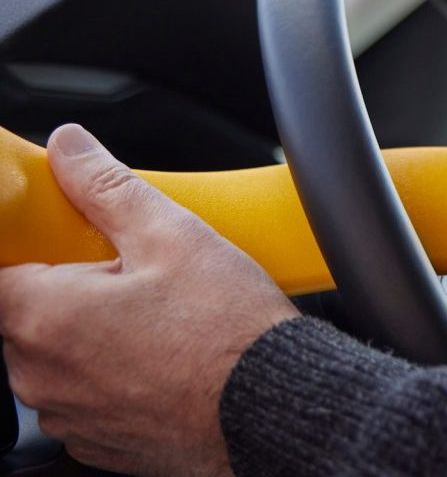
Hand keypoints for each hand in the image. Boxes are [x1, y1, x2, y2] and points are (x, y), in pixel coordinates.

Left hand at [0, 125, 297, 475]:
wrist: (274, 405)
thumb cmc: (228, 331)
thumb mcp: (173, 235)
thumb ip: (105, 186)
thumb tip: (68, 149)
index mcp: (43, 315)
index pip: (1, 269)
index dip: (36, 250)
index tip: (70, 247)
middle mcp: (38, 374)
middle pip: (27, 314)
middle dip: (69, 291)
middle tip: (132, 277)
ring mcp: (67, 414)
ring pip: (58, 358)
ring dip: (90, 337)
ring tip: (158, 321)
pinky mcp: (97, 443)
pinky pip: (86, 398)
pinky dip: (113, 378)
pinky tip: (164, 360)